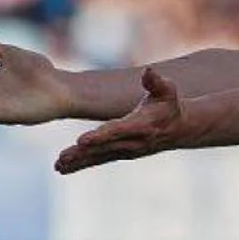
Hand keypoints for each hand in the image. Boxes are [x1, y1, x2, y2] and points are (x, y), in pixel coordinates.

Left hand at [55, 68, 191, 174]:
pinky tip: (62, 168)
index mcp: (142, 125)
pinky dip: (81, 164)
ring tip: (58, 165)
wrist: (180, 129)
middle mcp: (134, 141)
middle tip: (63, 156)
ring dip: (79, 161)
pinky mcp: (121, 154)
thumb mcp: (167, 90)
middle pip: (104, 147)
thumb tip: (148, 71)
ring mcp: (127, 150)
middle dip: (84, 152)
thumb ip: (156, 82)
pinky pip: (99, 160)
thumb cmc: (169, 105)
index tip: (82, 140)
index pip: (118, 131)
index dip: (100, 136)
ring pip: (99, 156)